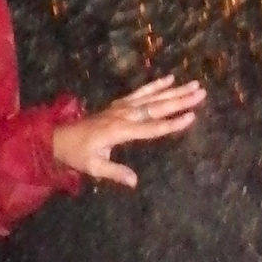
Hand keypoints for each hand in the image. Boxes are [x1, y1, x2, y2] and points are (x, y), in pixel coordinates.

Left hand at [52, 74, 205, 187]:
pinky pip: (140, 92)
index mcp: (119, 130)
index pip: (151, 128)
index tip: (191, 117)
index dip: (172, 123)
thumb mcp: (94, 167)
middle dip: (180, 101)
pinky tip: (170, 79)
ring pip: (152, 97)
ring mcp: (121, 107)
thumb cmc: (78, 155)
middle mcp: (123, 115)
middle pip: (157, 107)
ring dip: (174, 91)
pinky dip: (155, 85)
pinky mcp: (119, 104)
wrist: (60, 138)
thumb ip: (115, 173)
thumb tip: (134, 181)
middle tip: (201, 93)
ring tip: (194, 84)